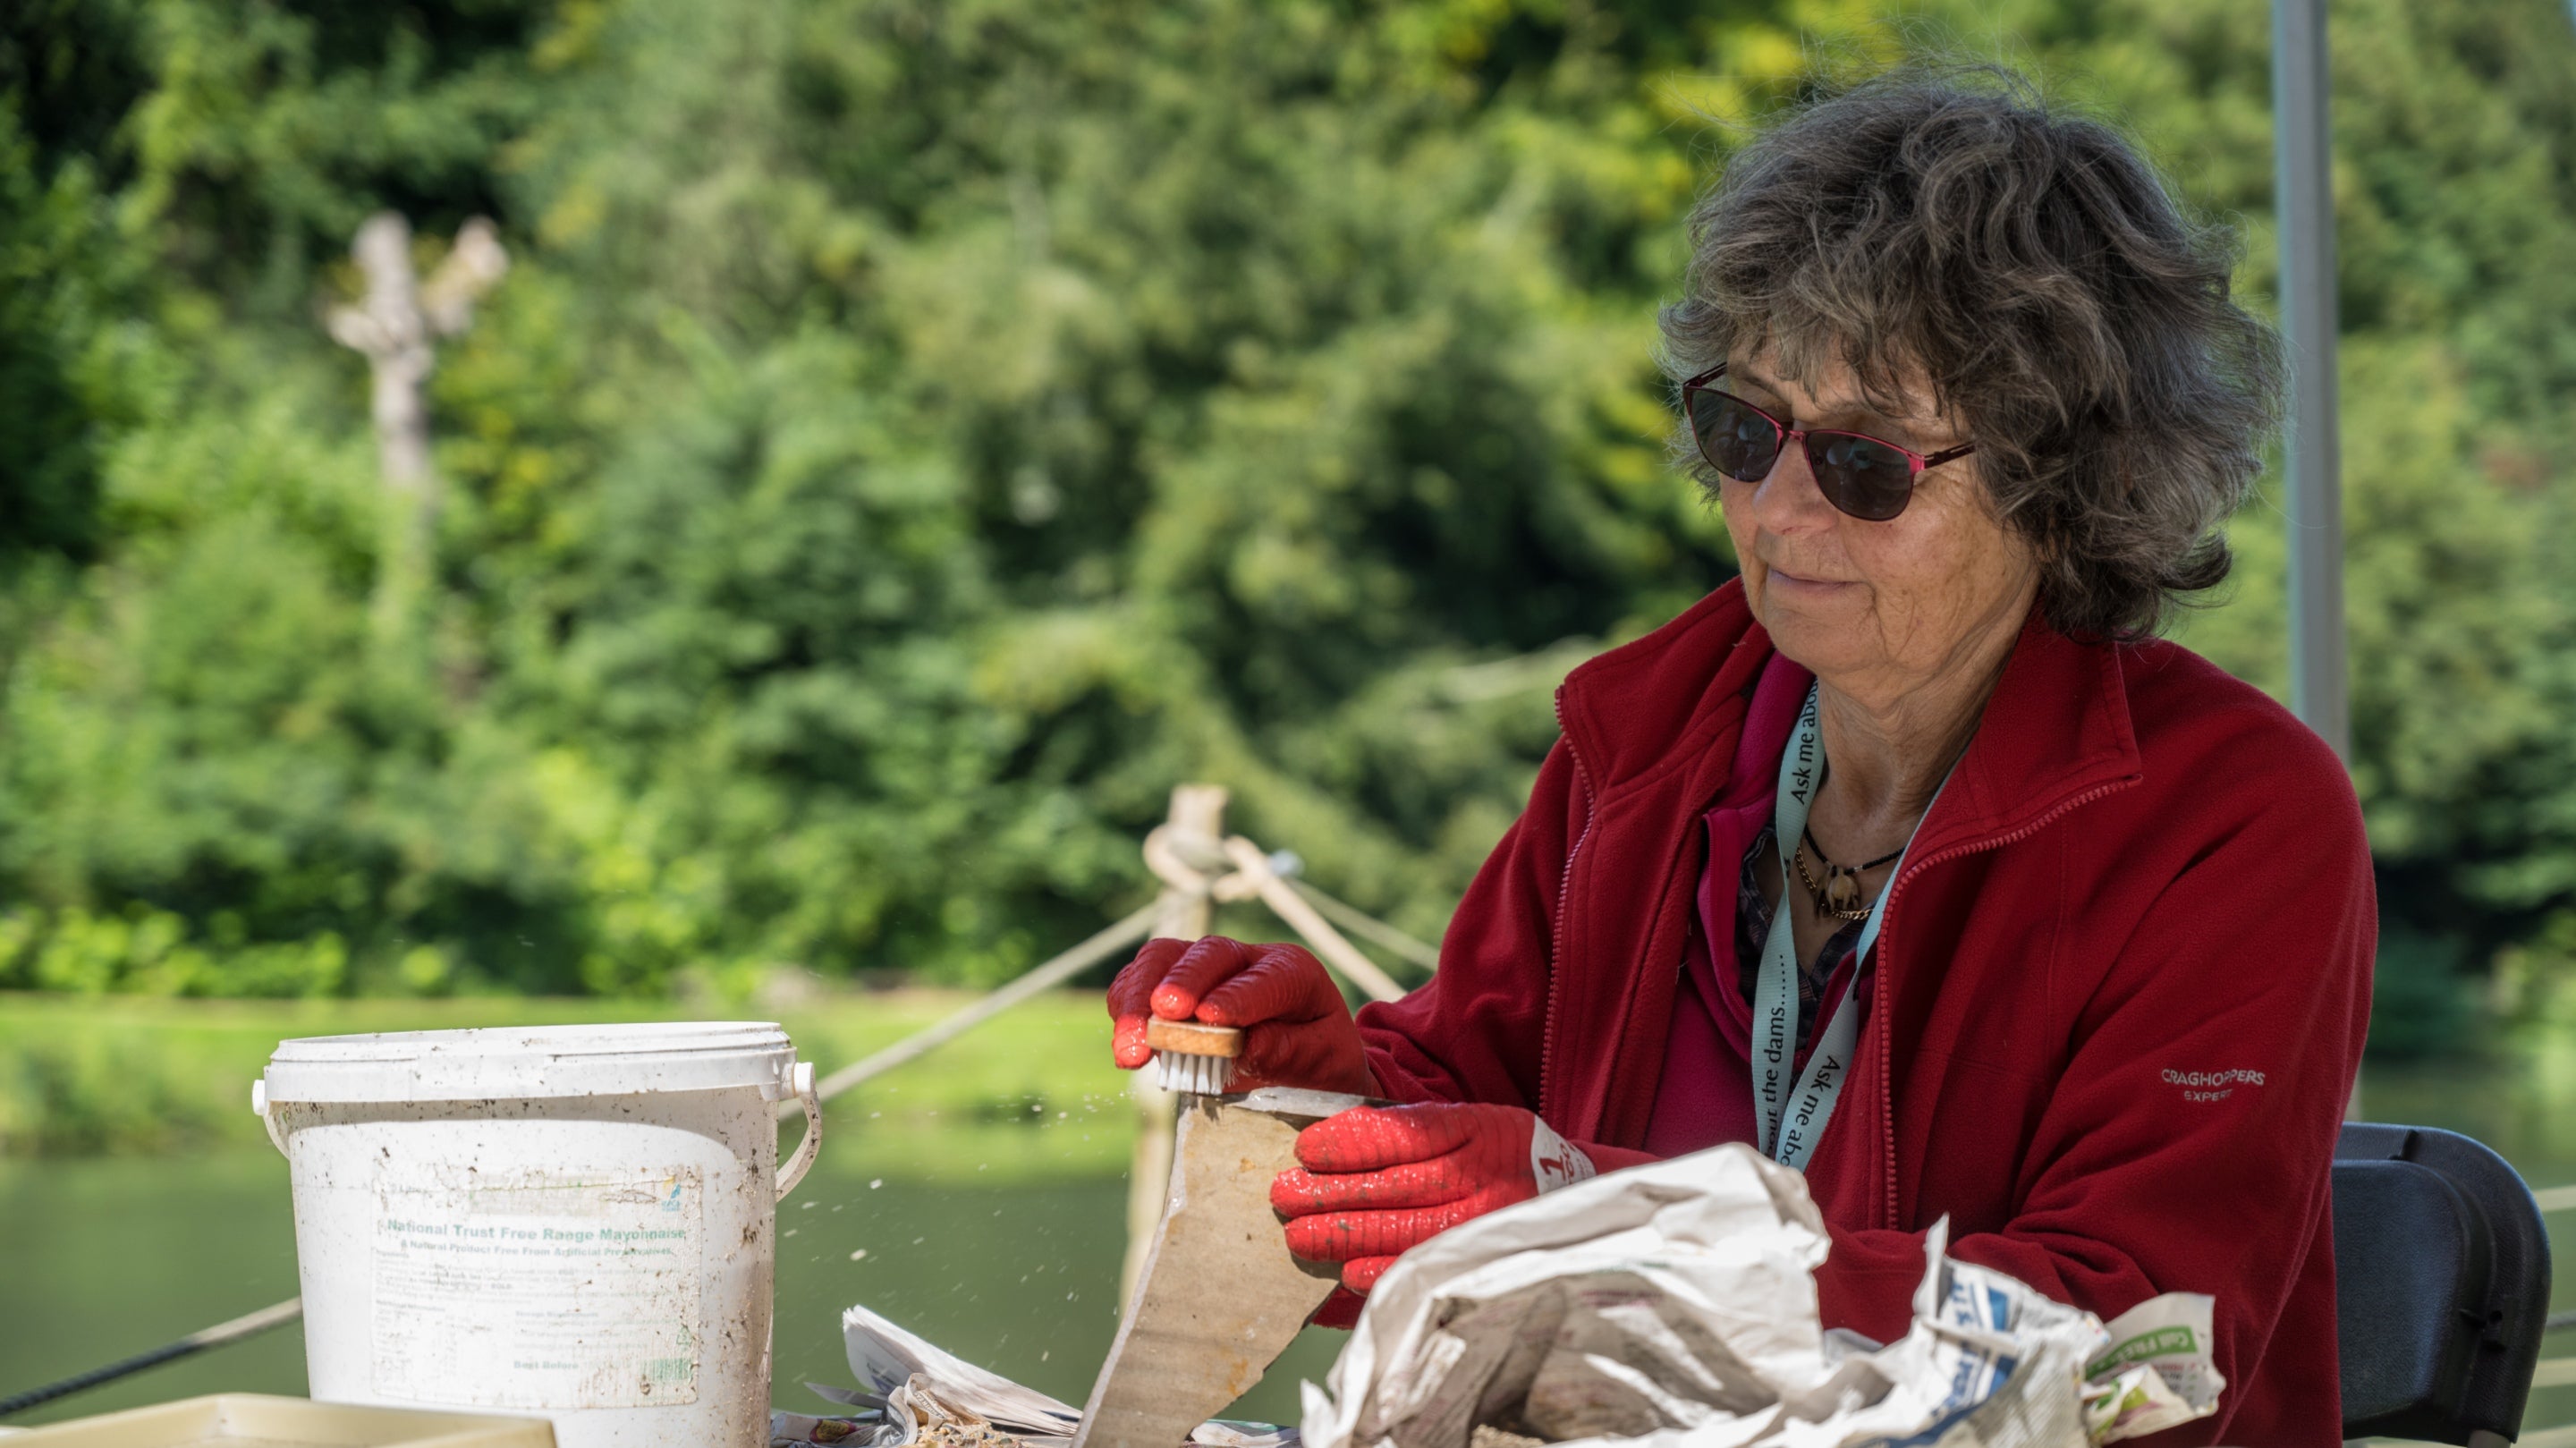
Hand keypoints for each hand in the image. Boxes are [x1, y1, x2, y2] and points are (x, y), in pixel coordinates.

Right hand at [1106, 936, 1374, 1095]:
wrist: (1308, 1061)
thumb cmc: (1320, 1059)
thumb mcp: (1325, 1060)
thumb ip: (1292, 1050)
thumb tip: (1250, 1044)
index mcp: (1294, 971)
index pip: (1266, 976)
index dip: (1236, 995)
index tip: (1210, 1017)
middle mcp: (1246, 959)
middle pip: (1209, 953)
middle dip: (1183, 984)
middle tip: (1166, 1014)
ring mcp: (1205, 968)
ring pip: (1163, 958)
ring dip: (1140, 999)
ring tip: (1132, 1048)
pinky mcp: (1172, 984)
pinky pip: (1139, 979)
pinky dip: (1125, 1005)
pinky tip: (1124, 1041)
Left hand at [1269, 1102, 1614, 1293]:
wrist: (1575, 1194)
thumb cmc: (1500, 1154)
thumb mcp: (1467, 1121)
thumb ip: (1410, 1129)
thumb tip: (1328, 1141)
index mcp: (1476, 1128)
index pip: (1406, 1134)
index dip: (1352, 1142)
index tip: (1307, 1148)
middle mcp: (1485, 1174)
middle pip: (1400, 1184)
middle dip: (1335, 1193)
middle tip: (1285, 1196)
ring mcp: (1489, 1221)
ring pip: (1410, 1229)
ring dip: (1348, 1236)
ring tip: (1299, 1237)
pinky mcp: (1487, 1259)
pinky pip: (1430, 1268)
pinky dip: (1386, 1273)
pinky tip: (1348, 1274)